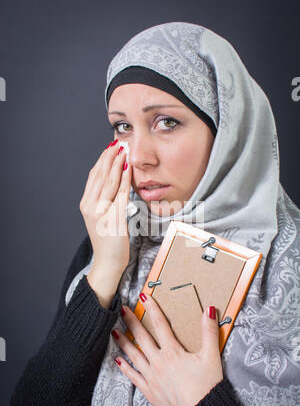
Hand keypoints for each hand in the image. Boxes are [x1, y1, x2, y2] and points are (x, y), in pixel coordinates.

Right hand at [79, 139, 131, 275]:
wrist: (108, 262)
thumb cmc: (109, 241)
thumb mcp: (102, 218)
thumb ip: (105, 201)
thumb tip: (115, 182)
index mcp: (86, 204)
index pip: (94, 176)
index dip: (102, 159)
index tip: (110, 147)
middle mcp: (90, 206)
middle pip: (100, 175)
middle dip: (110, 156)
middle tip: (118, 142)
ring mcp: (100, 212)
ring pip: (109, 181)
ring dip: (117, 163)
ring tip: (123, 150)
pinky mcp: (113, 218)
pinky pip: (121, 193)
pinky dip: (125, 179)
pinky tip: (129, 168)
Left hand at [112, 293, 222, 405]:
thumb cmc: (207, 388)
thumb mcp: (211, 357)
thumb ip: (209, 332)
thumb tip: (209, 311)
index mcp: (173, 352)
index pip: (160, 324)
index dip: (151, 309)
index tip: (143, 297)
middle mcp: (158, 361)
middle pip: (142, 337)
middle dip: (131, 321)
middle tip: (121, 309)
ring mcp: (151, 376)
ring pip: (133, 355)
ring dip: (123, 341)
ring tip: (114, 330)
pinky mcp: (149, 390)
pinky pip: (133, 376)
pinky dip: (124, 367)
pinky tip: (117, 359)